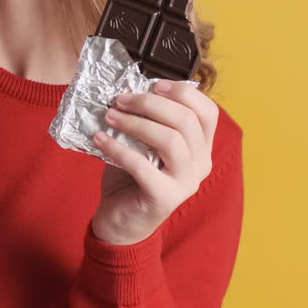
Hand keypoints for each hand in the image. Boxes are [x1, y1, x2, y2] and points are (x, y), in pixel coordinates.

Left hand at [89, 79, 219, 245]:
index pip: (208, 112)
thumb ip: (148, 121)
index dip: (183, 92)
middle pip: (186, 120)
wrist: (121, 223)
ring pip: (170, 140)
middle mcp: (201, 165)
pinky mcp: (164, 198)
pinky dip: (117, 147)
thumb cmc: (132, 178)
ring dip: (135, 122)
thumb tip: (128, 90)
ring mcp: (186, 183)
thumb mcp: (144, 144)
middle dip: (150, 103)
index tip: (154, 84)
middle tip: (121, 99)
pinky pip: (142, 165)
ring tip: (109, 116)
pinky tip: (99, 138)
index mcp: (201, 148)